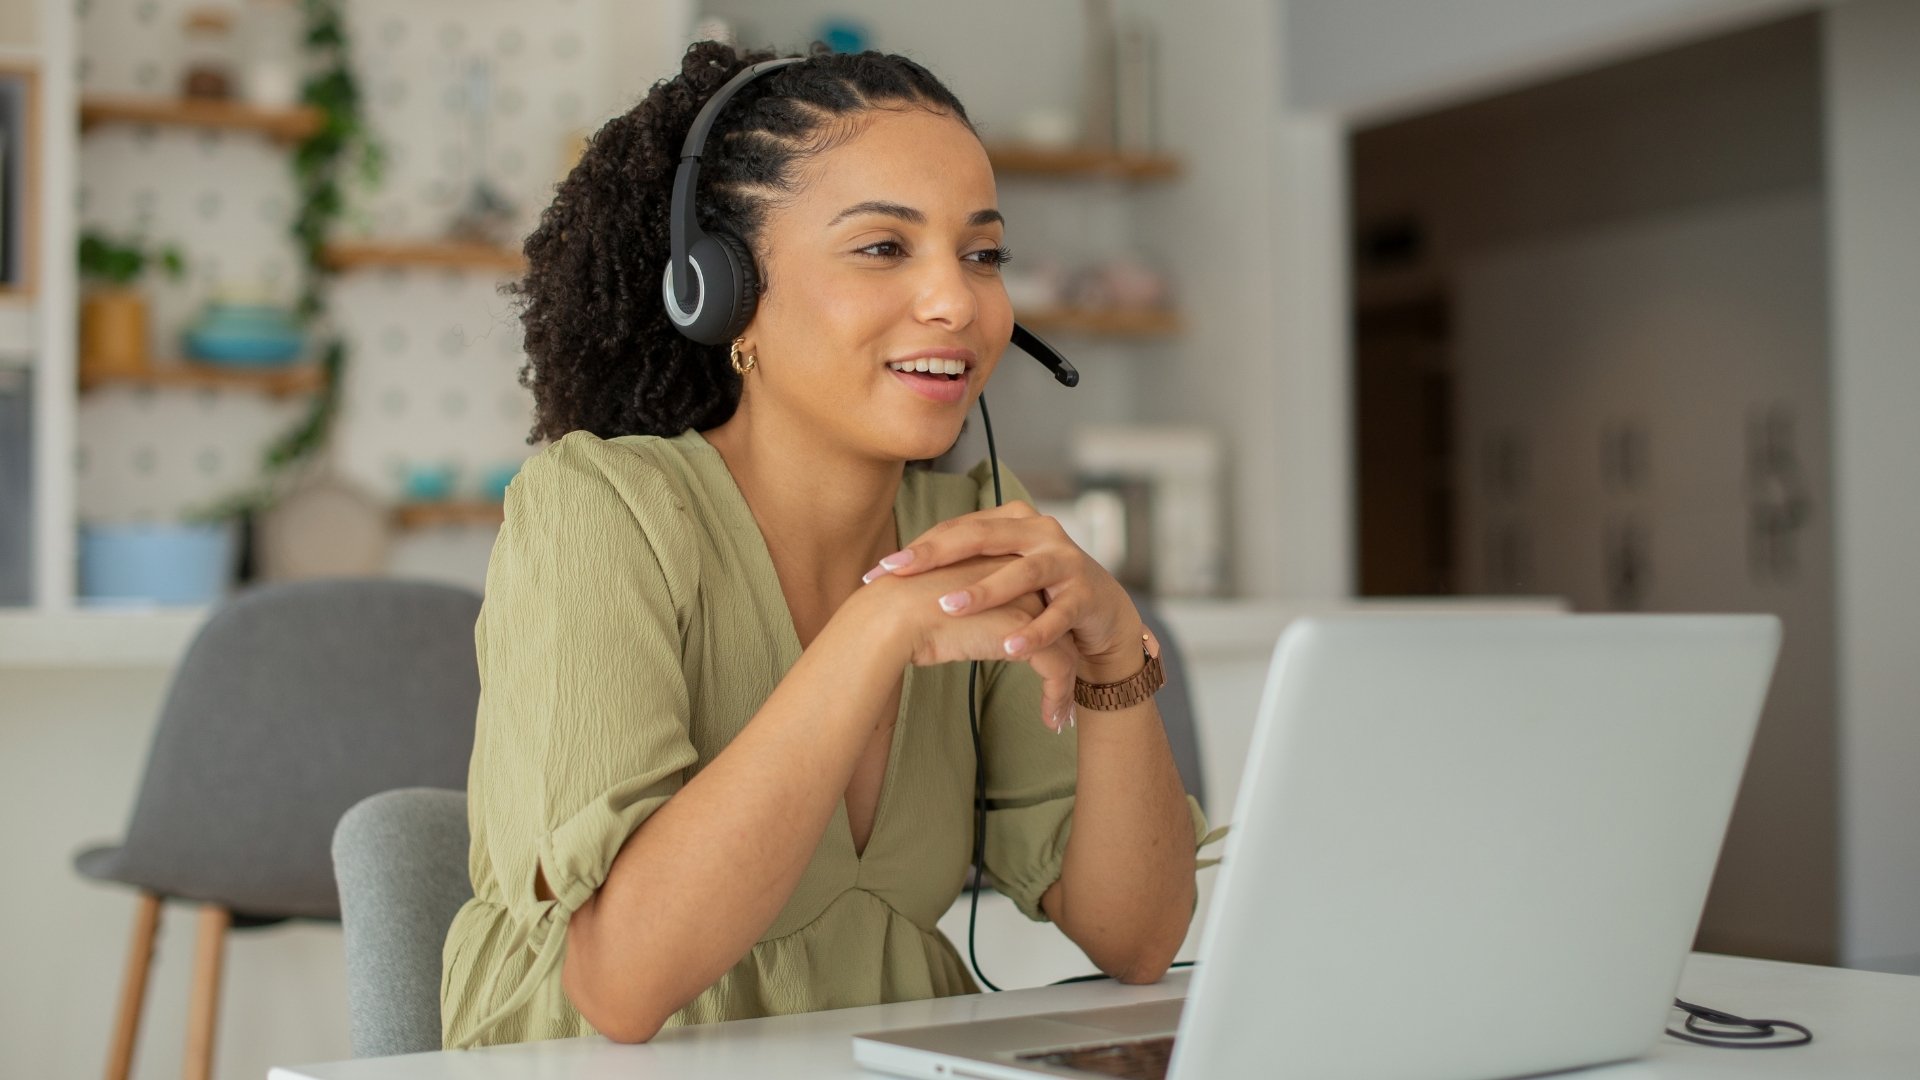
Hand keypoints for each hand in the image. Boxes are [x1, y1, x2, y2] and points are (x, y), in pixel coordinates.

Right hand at [858, 556, 1081, 731]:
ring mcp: (1026, 601)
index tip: (1039, 657)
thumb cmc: (897, 612)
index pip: (1034, 598)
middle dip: (1062, 658)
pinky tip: (1051, 720)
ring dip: (1064, 686)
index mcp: (997, 564)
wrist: (891, 616)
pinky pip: (1059, 669)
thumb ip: (956, 607)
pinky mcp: (1027, 632)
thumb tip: (954, 627)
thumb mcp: (935, 602)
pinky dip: (1057, 697)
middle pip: (1055, 621)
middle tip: (1060, 688)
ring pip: (1065, 648)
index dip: (1039, 630)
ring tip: (1060, 715)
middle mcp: (1018, 576)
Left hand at [861, 502, 1145, 684]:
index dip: (916, 548)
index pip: (956, 530)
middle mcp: (1038, 532)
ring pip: (1021, 573)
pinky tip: (1009, 647)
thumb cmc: (1037, 593)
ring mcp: (1064, 561)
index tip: (876, 571)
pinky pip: (1058, 615)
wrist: (1102, 613)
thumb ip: (958, 568)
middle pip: (981, 537)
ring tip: (947, 607)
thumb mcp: (998, 572)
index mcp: (1011, 521)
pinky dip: (1034, 631)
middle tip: (897, 572)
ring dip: (984, 591)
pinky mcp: (1087, 594)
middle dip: (935, 555)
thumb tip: (893, 576)